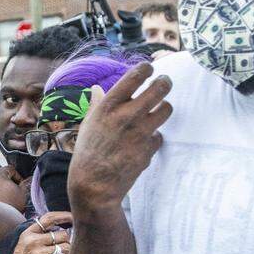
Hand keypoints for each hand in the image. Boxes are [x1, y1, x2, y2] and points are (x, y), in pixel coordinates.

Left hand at [0, 166, 28, 210]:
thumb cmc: (11, 206)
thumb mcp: (23, 193)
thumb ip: (26, 183)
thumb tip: (29, 178)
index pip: (11, 169)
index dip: (19, 177)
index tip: (21, 186)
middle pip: (1, 175)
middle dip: (10, 182)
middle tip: (15, 192)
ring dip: (2, 188)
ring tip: (8, 198)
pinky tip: (1, 202)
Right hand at [0, 212, 72, 253]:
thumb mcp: (24, 246)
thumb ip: (38, 236)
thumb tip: (61, 229)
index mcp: (27, 234)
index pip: (48, 218)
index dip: (64, 216)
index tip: (73, 218)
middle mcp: (33, 242)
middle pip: (62, 234)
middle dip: (68, 241)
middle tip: (67, 248)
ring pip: (66, 247)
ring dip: (69, 253)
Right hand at [68, 63, 172, 211]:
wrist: (94, 185)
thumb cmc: (86, 153)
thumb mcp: (87, 125)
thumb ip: (97, 104)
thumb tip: (97, 88)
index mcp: (109, 106)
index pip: (135, 76)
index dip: (146, 68)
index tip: (149, 68)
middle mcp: (127, 116)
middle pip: (159, 88)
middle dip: (164, 82)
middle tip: (164, 82)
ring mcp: (141, 132)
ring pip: (167, 109)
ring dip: (164, 107)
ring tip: (159, 108)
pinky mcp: (149, 148)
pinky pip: (159, 135)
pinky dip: (154, 136)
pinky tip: (144, 140)